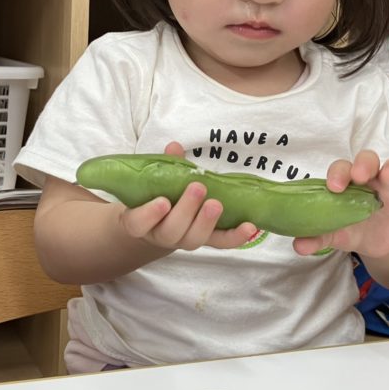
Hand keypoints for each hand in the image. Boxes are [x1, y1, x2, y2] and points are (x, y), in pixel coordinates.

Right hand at [118, 141, 258, 250]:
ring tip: (216, 204)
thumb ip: (164, 165)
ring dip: (207, 222)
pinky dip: (236, 237)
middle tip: (197, 188)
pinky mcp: (207, 240)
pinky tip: (250, 226)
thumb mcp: (155, 180)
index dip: (149, 216)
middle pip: (171, 231)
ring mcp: (185, 239)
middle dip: (186, 211)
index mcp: (141, 221)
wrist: (162, 219)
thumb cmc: (156, 194)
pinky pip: (220, 243)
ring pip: (194, 239)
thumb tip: (174, 147)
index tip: (162, 202)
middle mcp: (162, 234)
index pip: (138, 224)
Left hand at [292, 152, 388, 258]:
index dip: (338, 174)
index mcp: (348, 183)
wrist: (376, 242)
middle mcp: (369, 180)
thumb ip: (318, 237)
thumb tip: (298, 244)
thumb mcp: (336, 234)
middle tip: (359, 176)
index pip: (342, 169)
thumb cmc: (352, 227)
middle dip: (363, 164)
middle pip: (368, 160)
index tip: (333, 187)